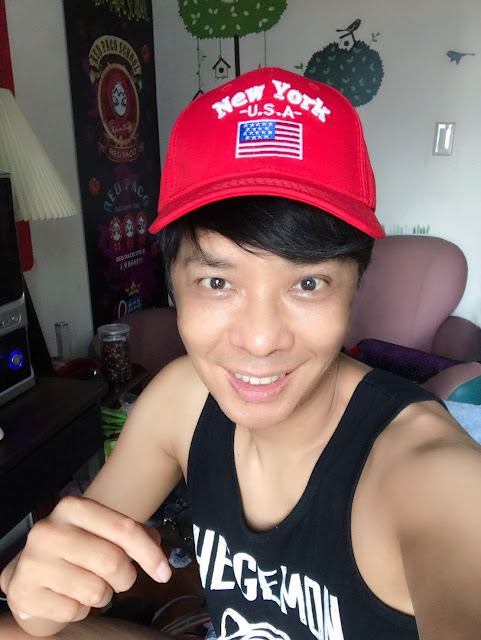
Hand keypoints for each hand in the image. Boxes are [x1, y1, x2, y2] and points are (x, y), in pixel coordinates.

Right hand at [0, 497, 170, 632]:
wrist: (30, 574)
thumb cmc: (76, 551)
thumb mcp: (102, 533)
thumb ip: (134, 536)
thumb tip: (160, 556)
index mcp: (72, 507)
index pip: (124, 528)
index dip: (149, 553)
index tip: (164, 573)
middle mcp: (48, 530)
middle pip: (112, 561)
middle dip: (125, 578)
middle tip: (119, 579)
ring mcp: (33, 562)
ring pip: (95, 590)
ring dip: (102, 596)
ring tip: (88, 586)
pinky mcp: (24, 594)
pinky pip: (74, 611)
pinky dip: (80, 610)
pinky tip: (68, 598)